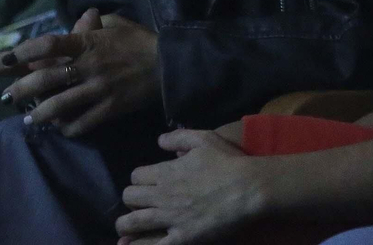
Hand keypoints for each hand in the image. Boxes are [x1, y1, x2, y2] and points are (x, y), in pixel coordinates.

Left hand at [0, 9, 159, 136]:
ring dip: (41, 113)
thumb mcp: (115, 24)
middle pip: (47, 78)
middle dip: (22, 88)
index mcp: (88, 42)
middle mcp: (89, 66)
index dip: (22, 52)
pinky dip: (69, 127)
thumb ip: (91, 24)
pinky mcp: (110, 108)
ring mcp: (99, 89)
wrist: (169, 65)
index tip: (4, 60)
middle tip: (6, 96)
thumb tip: (78, 20)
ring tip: (29, 117)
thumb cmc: (139, 41)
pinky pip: (84, 122)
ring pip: (61, 104)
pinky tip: (60, 129)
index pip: (47, 44)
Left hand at [117, 128, 262, 244]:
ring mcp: (170, 218)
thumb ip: (178, 138)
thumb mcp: (203, 139)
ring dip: (126, 225)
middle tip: (139, 205)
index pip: (136, 176)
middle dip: (131, 200)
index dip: (139, 180)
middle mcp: (162, 195)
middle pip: (129, 198)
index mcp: (165, 172)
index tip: (146, 184)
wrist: (247, 189)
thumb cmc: (227, 162)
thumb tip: (160, 141)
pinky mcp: (182, 238)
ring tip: (125, 229)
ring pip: (133, 222)